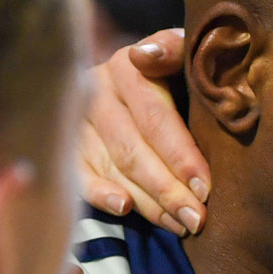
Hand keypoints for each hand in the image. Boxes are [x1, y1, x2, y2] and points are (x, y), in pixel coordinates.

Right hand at [79, 29, 210, 236]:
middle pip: (132, 148)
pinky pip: (79, 176)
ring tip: (180, 224)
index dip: (180, 155)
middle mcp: (95, 89)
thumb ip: (174, 49)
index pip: (153, 117)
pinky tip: (123, 209)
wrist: (157, 78)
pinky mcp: (67, 146)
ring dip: (147, 201)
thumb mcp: (186, 55)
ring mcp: (77, 120)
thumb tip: (144, 54)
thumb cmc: (181, 73)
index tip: (205, 188)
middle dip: (167, 189)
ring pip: (112, 167)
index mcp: (128, 67)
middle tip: (197, 219)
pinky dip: (100, 195)